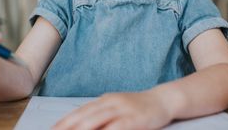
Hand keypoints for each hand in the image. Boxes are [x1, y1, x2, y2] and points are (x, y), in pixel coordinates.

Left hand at [53, 90, 172, 129]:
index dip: (64, 122)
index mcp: (104, 100)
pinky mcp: (134, 118)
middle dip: (67, 128)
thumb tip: (82, 125)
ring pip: (96, 120)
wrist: (163, 100)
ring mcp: (122, 109)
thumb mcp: (117, 108)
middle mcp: (110, 103)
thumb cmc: (138, 107)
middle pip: (83, 116)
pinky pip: (117, 127)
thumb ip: (101, 116)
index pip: (79, 112)